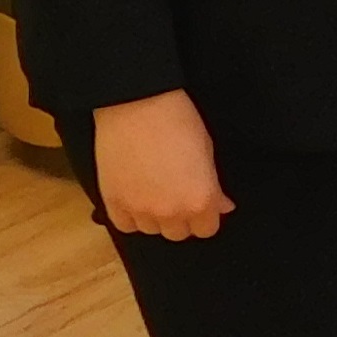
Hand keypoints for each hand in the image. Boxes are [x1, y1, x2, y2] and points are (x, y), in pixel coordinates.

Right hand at [93, 90, 234, 239]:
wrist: (137, 102)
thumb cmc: (177, 119)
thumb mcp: (207, 151)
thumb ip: (214, 185)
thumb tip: (223, 205)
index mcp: (200, 201)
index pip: (207, 229)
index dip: (204, 215)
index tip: (199, 202)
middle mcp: (171, 213)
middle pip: (179, 233)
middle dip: (180, 217)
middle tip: (175, 193)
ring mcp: (140, 210)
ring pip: (152, 230)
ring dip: (154, 217)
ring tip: (152, 189)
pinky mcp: (114, 202)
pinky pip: (125, 225)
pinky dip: (130, 216)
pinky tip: (134, 196)